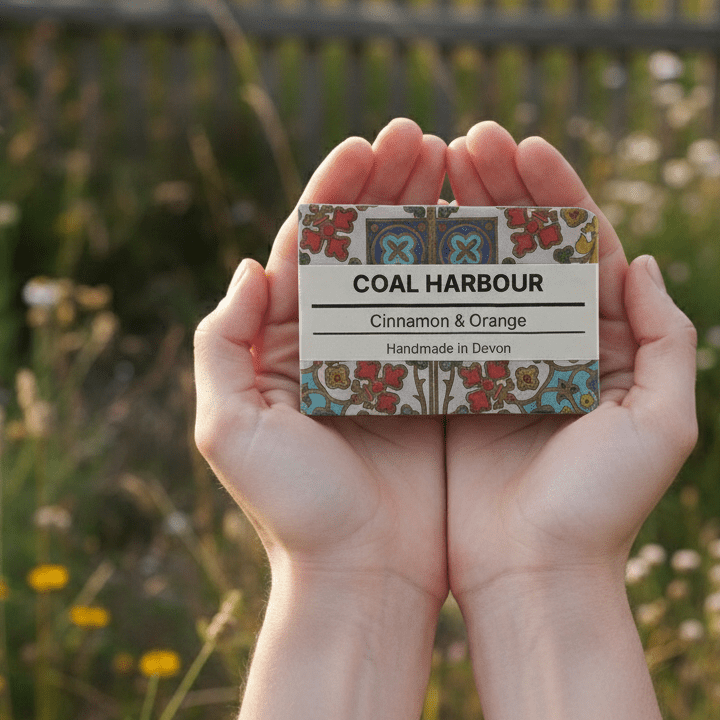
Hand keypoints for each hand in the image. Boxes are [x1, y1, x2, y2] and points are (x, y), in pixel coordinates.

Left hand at [193, 119, 448, 608]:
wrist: (363, 580)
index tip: (370, 142)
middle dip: (394, 187)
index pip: (312, 246)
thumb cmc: (295, 513)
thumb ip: (221, 343)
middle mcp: (340, 345)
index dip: (339, 189)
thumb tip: (251, 266)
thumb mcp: (229, 428)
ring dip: (437, 216)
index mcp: (285, 344)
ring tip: (465, 166)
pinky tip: (498, 237)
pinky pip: (458, 317)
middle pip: (369, 247)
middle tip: (427, 139)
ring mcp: (394, 363)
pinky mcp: (441, 387)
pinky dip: (475, 275)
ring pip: (417, 272)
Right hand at [443, 121, 698, 609]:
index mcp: (605, 343)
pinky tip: (399, 232)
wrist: (534, 577)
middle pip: (524, 248)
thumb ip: (668, 339)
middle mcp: (551, 344)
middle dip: (499, 188)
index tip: (521, 145)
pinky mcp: (450, 386)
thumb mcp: (662, 425)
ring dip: (457, 217)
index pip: (580, 246)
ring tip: (430, 165)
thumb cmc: (602, 509)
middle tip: (466, 141)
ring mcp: (497, 361)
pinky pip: (434, 317)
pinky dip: (420, 275)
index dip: (554, 191)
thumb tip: (641, 259)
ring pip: (476, 273)